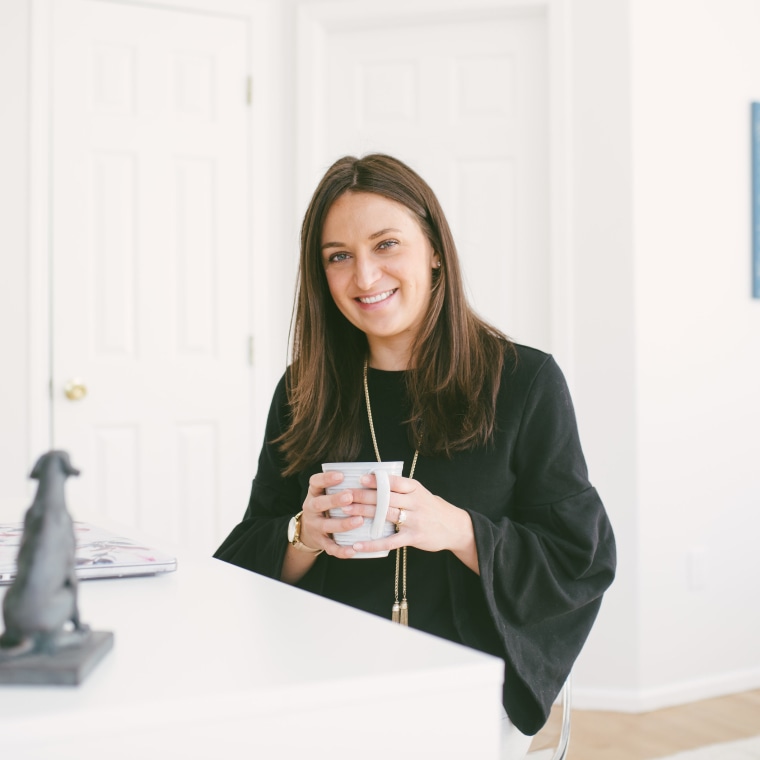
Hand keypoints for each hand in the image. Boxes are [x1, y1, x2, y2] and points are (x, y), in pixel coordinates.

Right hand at [297, 470, 365, 558]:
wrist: (308, 530)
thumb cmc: (326, 506)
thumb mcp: (326, 493)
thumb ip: (341, 485)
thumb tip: (371, 474)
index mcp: (314, 493)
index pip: (315, 482)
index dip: (326, 478)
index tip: (341, 475)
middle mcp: (311, 509)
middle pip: (319, 504)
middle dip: (335, 500)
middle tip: (350, 496)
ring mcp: (315, 526)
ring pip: (326, 526)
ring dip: (343, 524)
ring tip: (359, 520)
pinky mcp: (320, 542)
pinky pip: (330, 547)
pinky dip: (341, 550)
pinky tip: (353, 549)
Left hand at [342, 474, 478, 571]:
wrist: (454, 527)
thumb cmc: (431, 508)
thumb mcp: (420, 492)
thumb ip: (401, 488)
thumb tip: (374, 479)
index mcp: (415, 488)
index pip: (394, 482)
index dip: (377, 480)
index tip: (360, 479)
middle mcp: (415, 502)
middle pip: (386, 497)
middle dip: (363, 496)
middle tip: (345, 495)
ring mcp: (415, 520)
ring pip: (386, 515)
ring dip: (364, 513)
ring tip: (346, 512)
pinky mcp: (414, 537)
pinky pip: (390, 541)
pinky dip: (372, 543)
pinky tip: (358, 545)